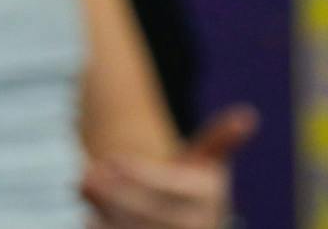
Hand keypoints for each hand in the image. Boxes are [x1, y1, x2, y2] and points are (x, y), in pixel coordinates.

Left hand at [82, 104, 256, 228]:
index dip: (142, 173)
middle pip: (151, 212)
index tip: (112, 158)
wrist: (187, 223)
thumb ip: (220, 140)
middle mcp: (199, 226)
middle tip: (86, 172)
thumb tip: (248, 115)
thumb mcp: (205, 163)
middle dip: (116, 192)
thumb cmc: (190, 186)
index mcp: (210, 199)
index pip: (172, 186)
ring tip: (83, 186)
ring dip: (107, 211)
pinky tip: (87, 217)